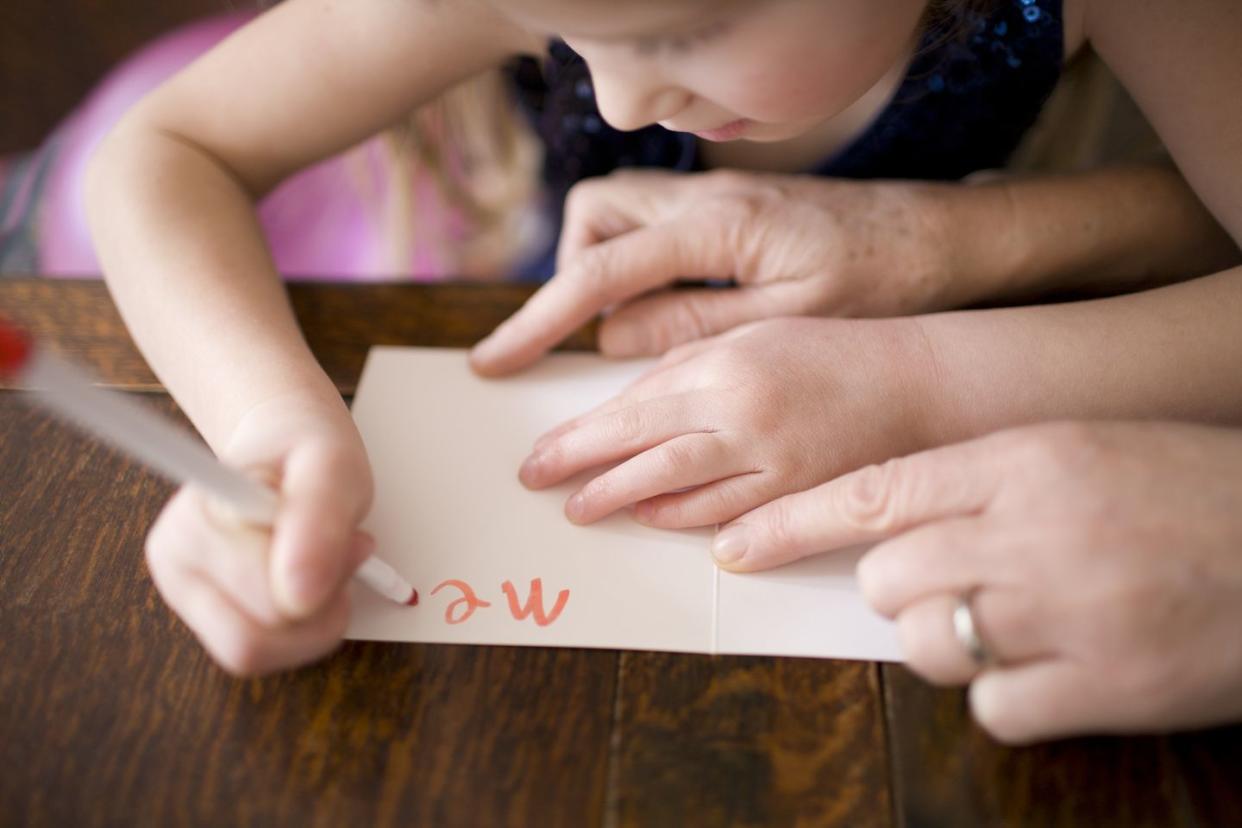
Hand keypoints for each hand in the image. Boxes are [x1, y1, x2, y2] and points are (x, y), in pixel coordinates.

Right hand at [144, 393, 374, 675]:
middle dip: (318, 607)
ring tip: (328, 567)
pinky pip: (258, 654)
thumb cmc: (308, 451)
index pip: (258, 599)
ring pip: (253, 654)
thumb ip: (317, 519)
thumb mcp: (334, 465)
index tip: (357, 543)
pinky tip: (310, 586)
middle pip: (252, 639)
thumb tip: (300, 594)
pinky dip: (299, 631)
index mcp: (198, 514)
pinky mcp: (204, 617)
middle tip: (349, 554)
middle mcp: (176, 558)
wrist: (284, 444)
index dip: (319, 585)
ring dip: (311, 623)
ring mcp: (184, 593)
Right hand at [471, 169, 960, 375]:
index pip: (603, 272)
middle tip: (595, 335)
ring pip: (621, 212)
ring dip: (609, 267)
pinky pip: (658, 223)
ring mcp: (719, 195)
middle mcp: (709, 197)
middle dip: (576, 274)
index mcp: (720, 228)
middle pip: (597, 214)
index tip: (495, 361)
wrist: (944, 237)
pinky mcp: (732, 205)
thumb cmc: (882, 284)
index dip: (540, 320)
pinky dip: (645, 263)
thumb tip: (613, 340)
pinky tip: (674, 305)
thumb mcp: (788, 327)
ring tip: (636, 327)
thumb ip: (694, 329)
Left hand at [519, 316, 942, 527]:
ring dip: (623, 502)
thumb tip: (623, 408)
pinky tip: (650, 517)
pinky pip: (726, 517)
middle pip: (642, 453)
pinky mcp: (798, 497)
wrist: (917, 384)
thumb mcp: (751, 338)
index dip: (578, 437)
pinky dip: (682, 519)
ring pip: (678, 492)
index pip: (631, 410)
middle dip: (582, 472)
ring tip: (584, 507)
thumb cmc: (830, 352)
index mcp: (728, 367)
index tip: (539, 455)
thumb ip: (685, 369)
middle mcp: (745, 417)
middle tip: (539, 485)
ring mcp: (774, 464)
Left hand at [714, 421, 1241, 742]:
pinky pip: (990, 703)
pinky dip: (1006, 691)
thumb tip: (890, 524)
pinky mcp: (1099, 687)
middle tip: (953, 582)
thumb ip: (981, 481)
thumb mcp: (1076, 451)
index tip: (737, 548)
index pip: (873, 494)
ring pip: (925, 639)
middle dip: (901, 586)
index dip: (791, 524)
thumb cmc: (1183, 488)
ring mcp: (1063, 612)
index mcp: (1022, 461)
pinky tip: (1051, 666)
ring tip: (1011, 621)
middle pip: (886, 575)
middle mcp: (1030, 532)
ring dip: (946, 637)